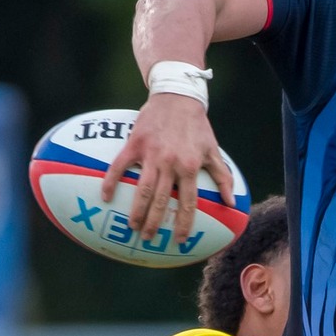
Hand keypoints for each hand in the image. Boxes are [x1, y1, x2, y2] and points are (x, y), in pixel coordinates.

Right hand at [99, 94, 236, 242]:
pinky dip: (111, 181)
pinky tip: (105, 197)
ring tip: (132, 226)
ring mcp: (151, 154)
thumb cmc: (197, 126)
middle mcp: (170, 163)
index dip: (184, 223)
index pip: (188, 202)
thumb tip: (230, 203)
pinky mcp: (135, 144)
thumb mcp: (213, 150)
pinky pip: (119, 166)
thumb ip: (222, 177)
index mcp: (189, 167)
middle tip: (149, 238)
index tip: (181, 240)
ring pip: (143, 189)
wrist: (177, 96)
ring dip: (136, 210)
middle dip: (155, 223)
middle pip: (162, 201)